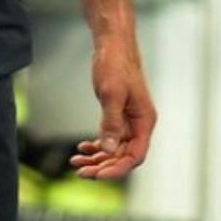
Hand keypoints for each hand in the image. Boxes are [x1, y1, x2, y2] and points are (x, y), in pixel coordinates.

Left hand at [70, 42, 154, 179]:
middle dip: (103, 167)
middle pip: (124, 156)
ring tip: (76, 163)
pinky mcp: (119, 115)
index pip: (135, 156)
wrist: (113, 45)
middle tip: (80, 172)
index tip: (97, 175)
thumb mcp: (111, 94)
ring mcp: (129, 121)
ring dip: (97, 159)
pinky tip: (82, 147)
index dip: (117, 169)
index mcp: (144, 120)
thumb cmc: (116, 65)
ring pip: (115, 150)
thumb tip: (107, 150)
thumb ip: (111, 123)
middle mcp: (139, 124)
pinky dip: (96, 146)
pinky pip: (110, 139)